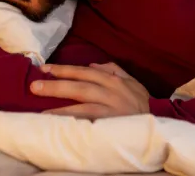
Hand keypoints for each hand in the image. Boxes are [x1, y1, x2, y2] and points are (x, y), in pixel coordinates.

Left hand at [32, 62, 150, 118]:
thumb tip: (91, 66)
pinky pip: (89, 126)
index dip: (63, 70)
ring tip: (41, 113)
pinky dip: (74, 126)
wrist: (160, 122)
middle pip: (79, 87)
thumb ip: (112, 69)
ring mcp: (111, 111)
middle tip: (34, 87)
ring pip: (82, 108)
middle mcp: (111, 93)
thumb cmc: (141, 102)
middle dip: (55, 86)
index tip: (44, 69)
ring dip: (60, 110)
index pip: (83, 72)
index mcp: (113, 80)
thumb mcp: (130, 81)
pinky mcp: (112, 126)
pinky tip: (60, 128)